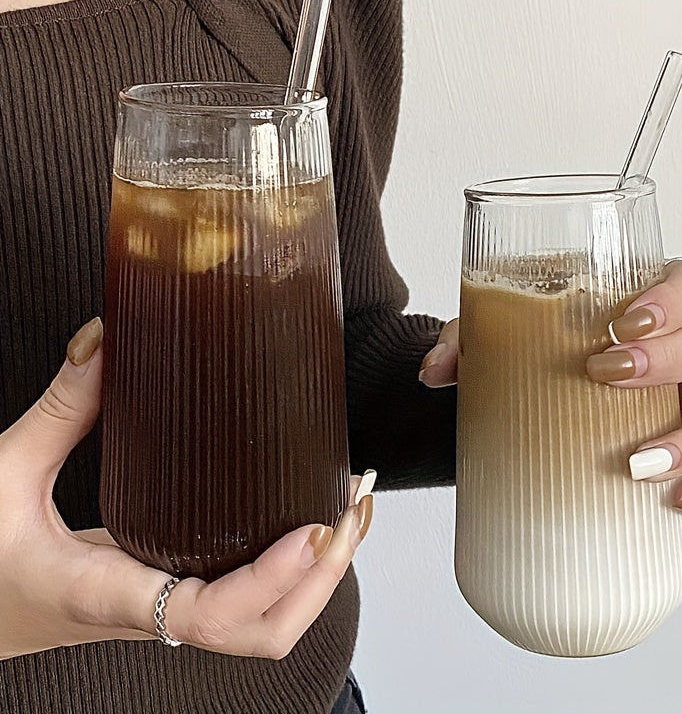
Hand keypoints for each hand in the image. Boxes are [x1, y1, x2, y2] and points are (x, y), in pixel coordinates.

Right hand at [0, 319, 372, 660]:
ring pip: (264, 627)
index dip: (269, 581)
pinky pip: (249, 601)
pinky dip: (296, 571)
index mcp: (105, 593)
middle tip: (349, 510)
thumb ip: (58, 408)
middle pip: (261, 635)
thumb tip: (106, 342)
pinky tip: (314, 525)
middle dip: (320, 580)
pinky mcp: (173, 593)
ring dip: (319, 578)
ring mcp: (166, 609)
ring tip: (350, 512)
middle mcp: (148, 612)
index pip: (203, 614)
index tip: (312, 530)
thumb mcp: (2, 477)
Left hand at [418, 260, 681, 516]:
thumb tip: (432, 372)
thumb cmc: (526, 352)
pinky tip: (679, 501)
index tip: (624, 322)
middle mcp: (677, 349)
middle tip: (605, 374)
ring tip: (637, 462)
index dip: (674, 296)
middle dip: (667, 358)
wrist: (526, 401)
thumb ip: (464, 341)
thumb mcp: (495, 337)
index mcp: (644, 303)